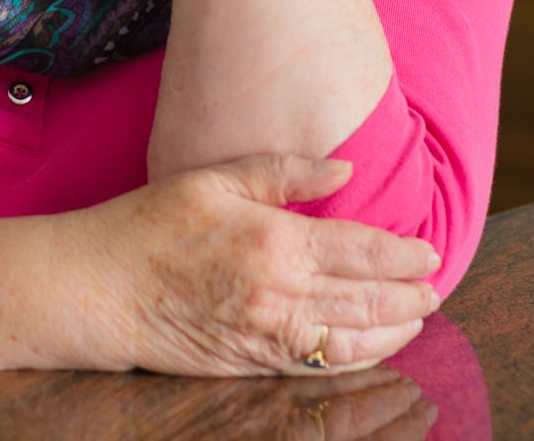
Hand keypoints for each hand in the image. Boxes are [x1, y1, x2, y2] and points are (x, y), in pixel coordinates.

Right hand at [62, 153, 441, 376]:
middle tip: (437, 285)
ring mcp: (266, 335)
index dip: (404, 254)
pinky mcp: (252, 363)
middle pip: (368, 299)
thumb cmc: (148, 224)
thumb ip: (283, 171)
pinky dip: (356, 358)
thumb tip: (344, 169)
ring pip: (352, 341)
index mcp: (273, 241)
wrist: (96, 288)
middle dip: (411, 295)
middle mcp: (278, 294)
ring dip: (394, 331)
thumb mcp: (213, 179)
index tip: (429, 251)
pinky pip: (319, 366)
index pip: (362, 251)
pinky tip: (372, 347)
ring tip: (419, 317)